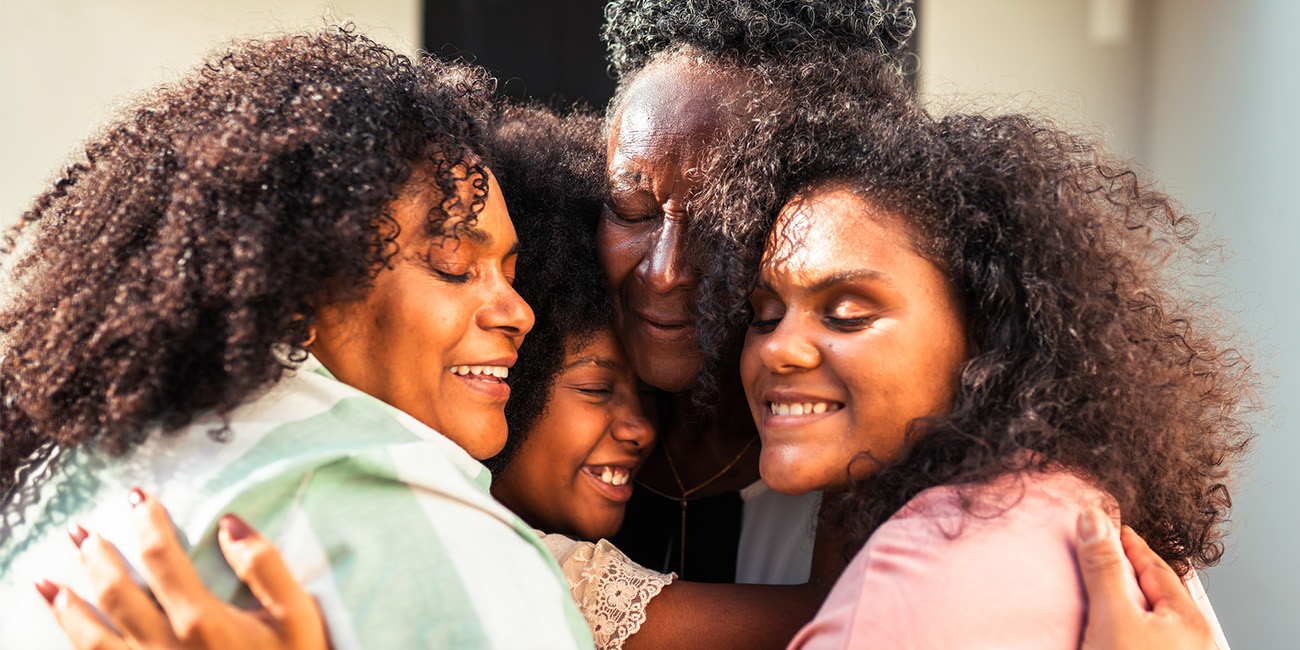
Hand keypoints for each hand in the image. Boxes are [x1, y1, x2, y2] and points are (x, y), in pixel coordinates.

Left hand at [35, 489, 328, 649]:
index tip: (136, 499)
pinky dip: (71, 635)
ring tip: (54, 574)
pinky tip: (63, 619)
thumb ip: (265, 566)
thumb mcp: (296, 616)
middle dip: (97, 554)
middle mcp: (164, 643)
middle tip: (83, 530)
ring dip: (70, 597)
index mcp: (201, 618)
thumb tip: (231, 523)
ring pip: (91, 630)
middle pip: (116, 589)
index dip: (146, 522)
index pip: (161, 557)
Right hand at [1075, 506, 1216, 649]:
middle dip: (1130, 572)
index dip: (1130, 545)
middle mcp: (1192, 639)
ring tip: (1105, 591)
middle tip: (1104, 552)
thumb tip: (1094, 519)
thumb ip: (1105, 569)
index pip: (1156, 567)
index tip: (1109, 527)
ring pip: (1151, 617)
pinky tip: (1112, 628)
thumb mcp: (1113, 617)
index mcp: (1190, 620)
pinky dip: (1128, 624)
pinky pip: (1144, 636)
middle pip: (1157, 592)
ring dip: (1128, 601)